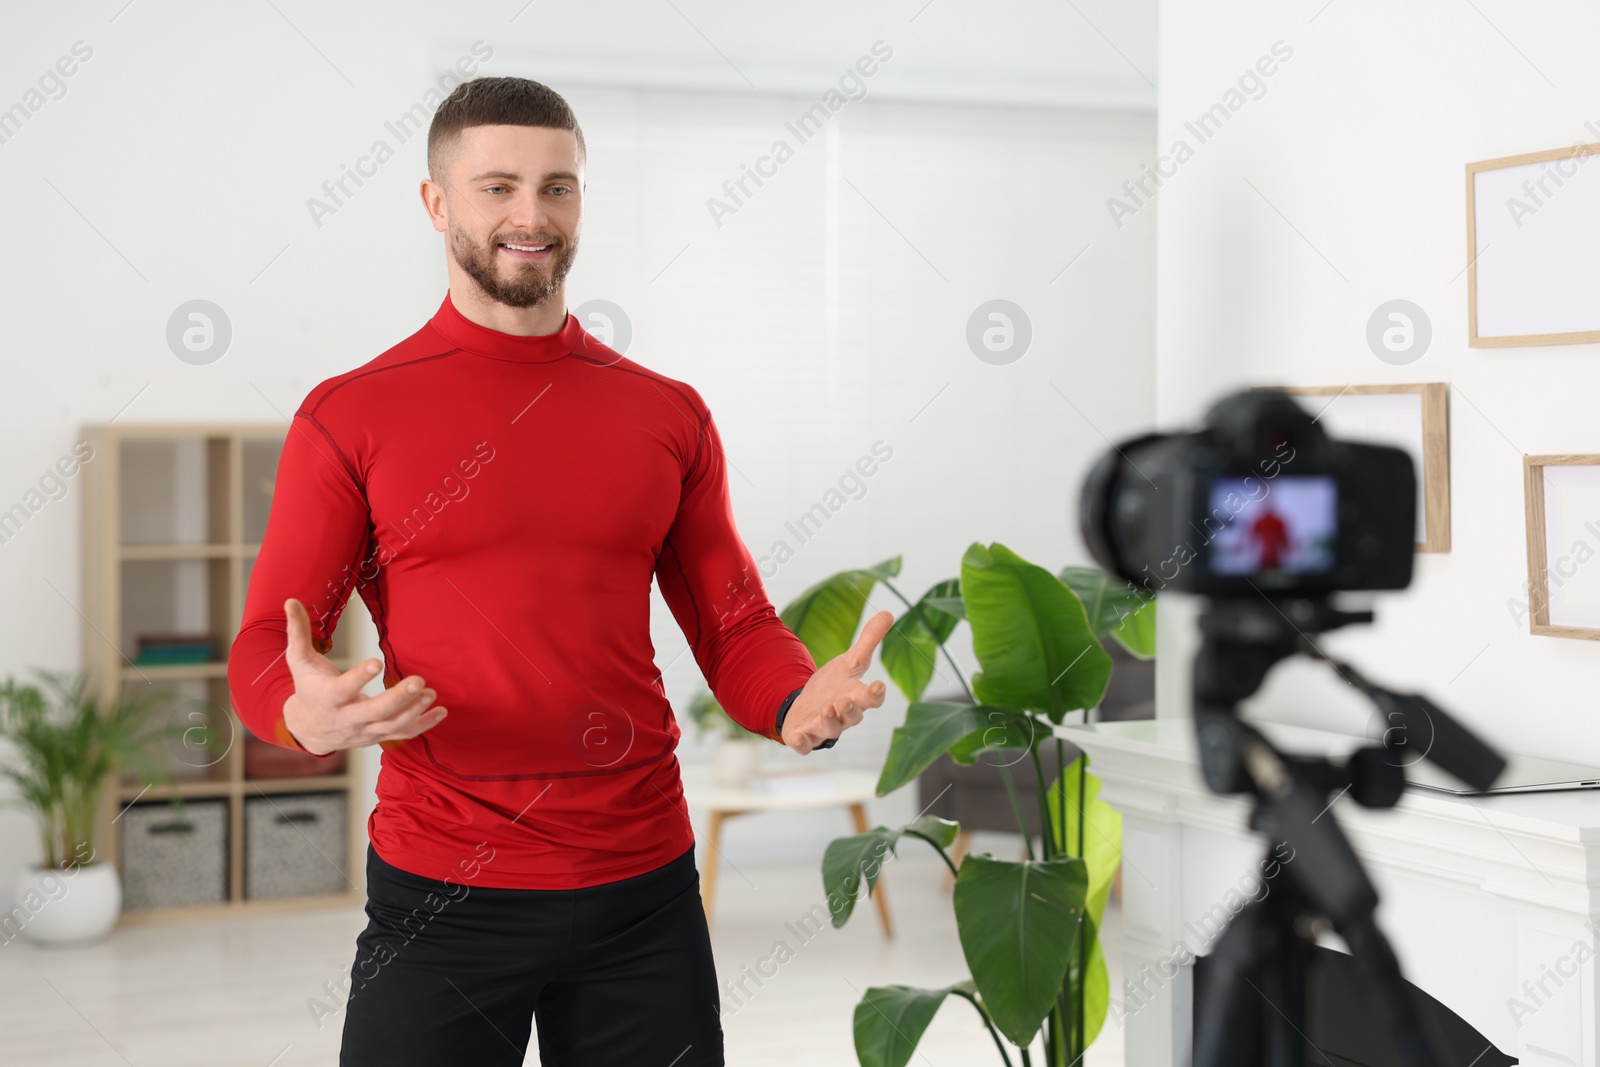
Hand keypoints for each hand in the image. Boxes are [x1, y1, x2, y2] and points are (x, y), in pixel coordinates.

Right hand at [279, 597, 447, 754]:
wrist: (310, 728)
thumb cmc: (308, 687)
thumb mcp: (299, 661)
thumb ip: (298, 632)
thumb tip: (291, 601)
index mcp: (328, 698)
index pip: (343, 689)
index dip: (358, 677)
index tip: (377, 662)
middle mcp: (347, 718)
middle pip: (374, 712)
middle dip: (397, 698)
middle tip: (419, 680)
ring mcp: (364, 730)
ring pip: (391, 726)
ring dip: (413, 711)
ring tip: (429, 692)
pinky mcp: (378, 736)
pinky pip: (403, 735)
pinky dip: (423, 725)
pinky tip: (441, 711)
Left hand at [782, 610, 892, 754]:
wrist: (807, 705)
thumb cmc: (834, 685)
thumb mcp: (849, 662)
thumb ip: (868, 641)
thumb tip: (888, 612)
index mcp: (856, 697)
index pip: (871, 698)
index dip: (875, 694)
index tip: (879, 685)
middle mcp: (842, 716)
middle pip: (852, 717)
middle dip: (849, 711)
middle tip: (844, 701)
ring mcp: (823, 728)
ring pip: (830, 731)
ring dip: (829, 721)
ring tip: (826, 708)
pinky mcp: (805, 737)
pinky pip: (805, 746)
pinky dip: (803, 743)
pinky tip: (799, 738)